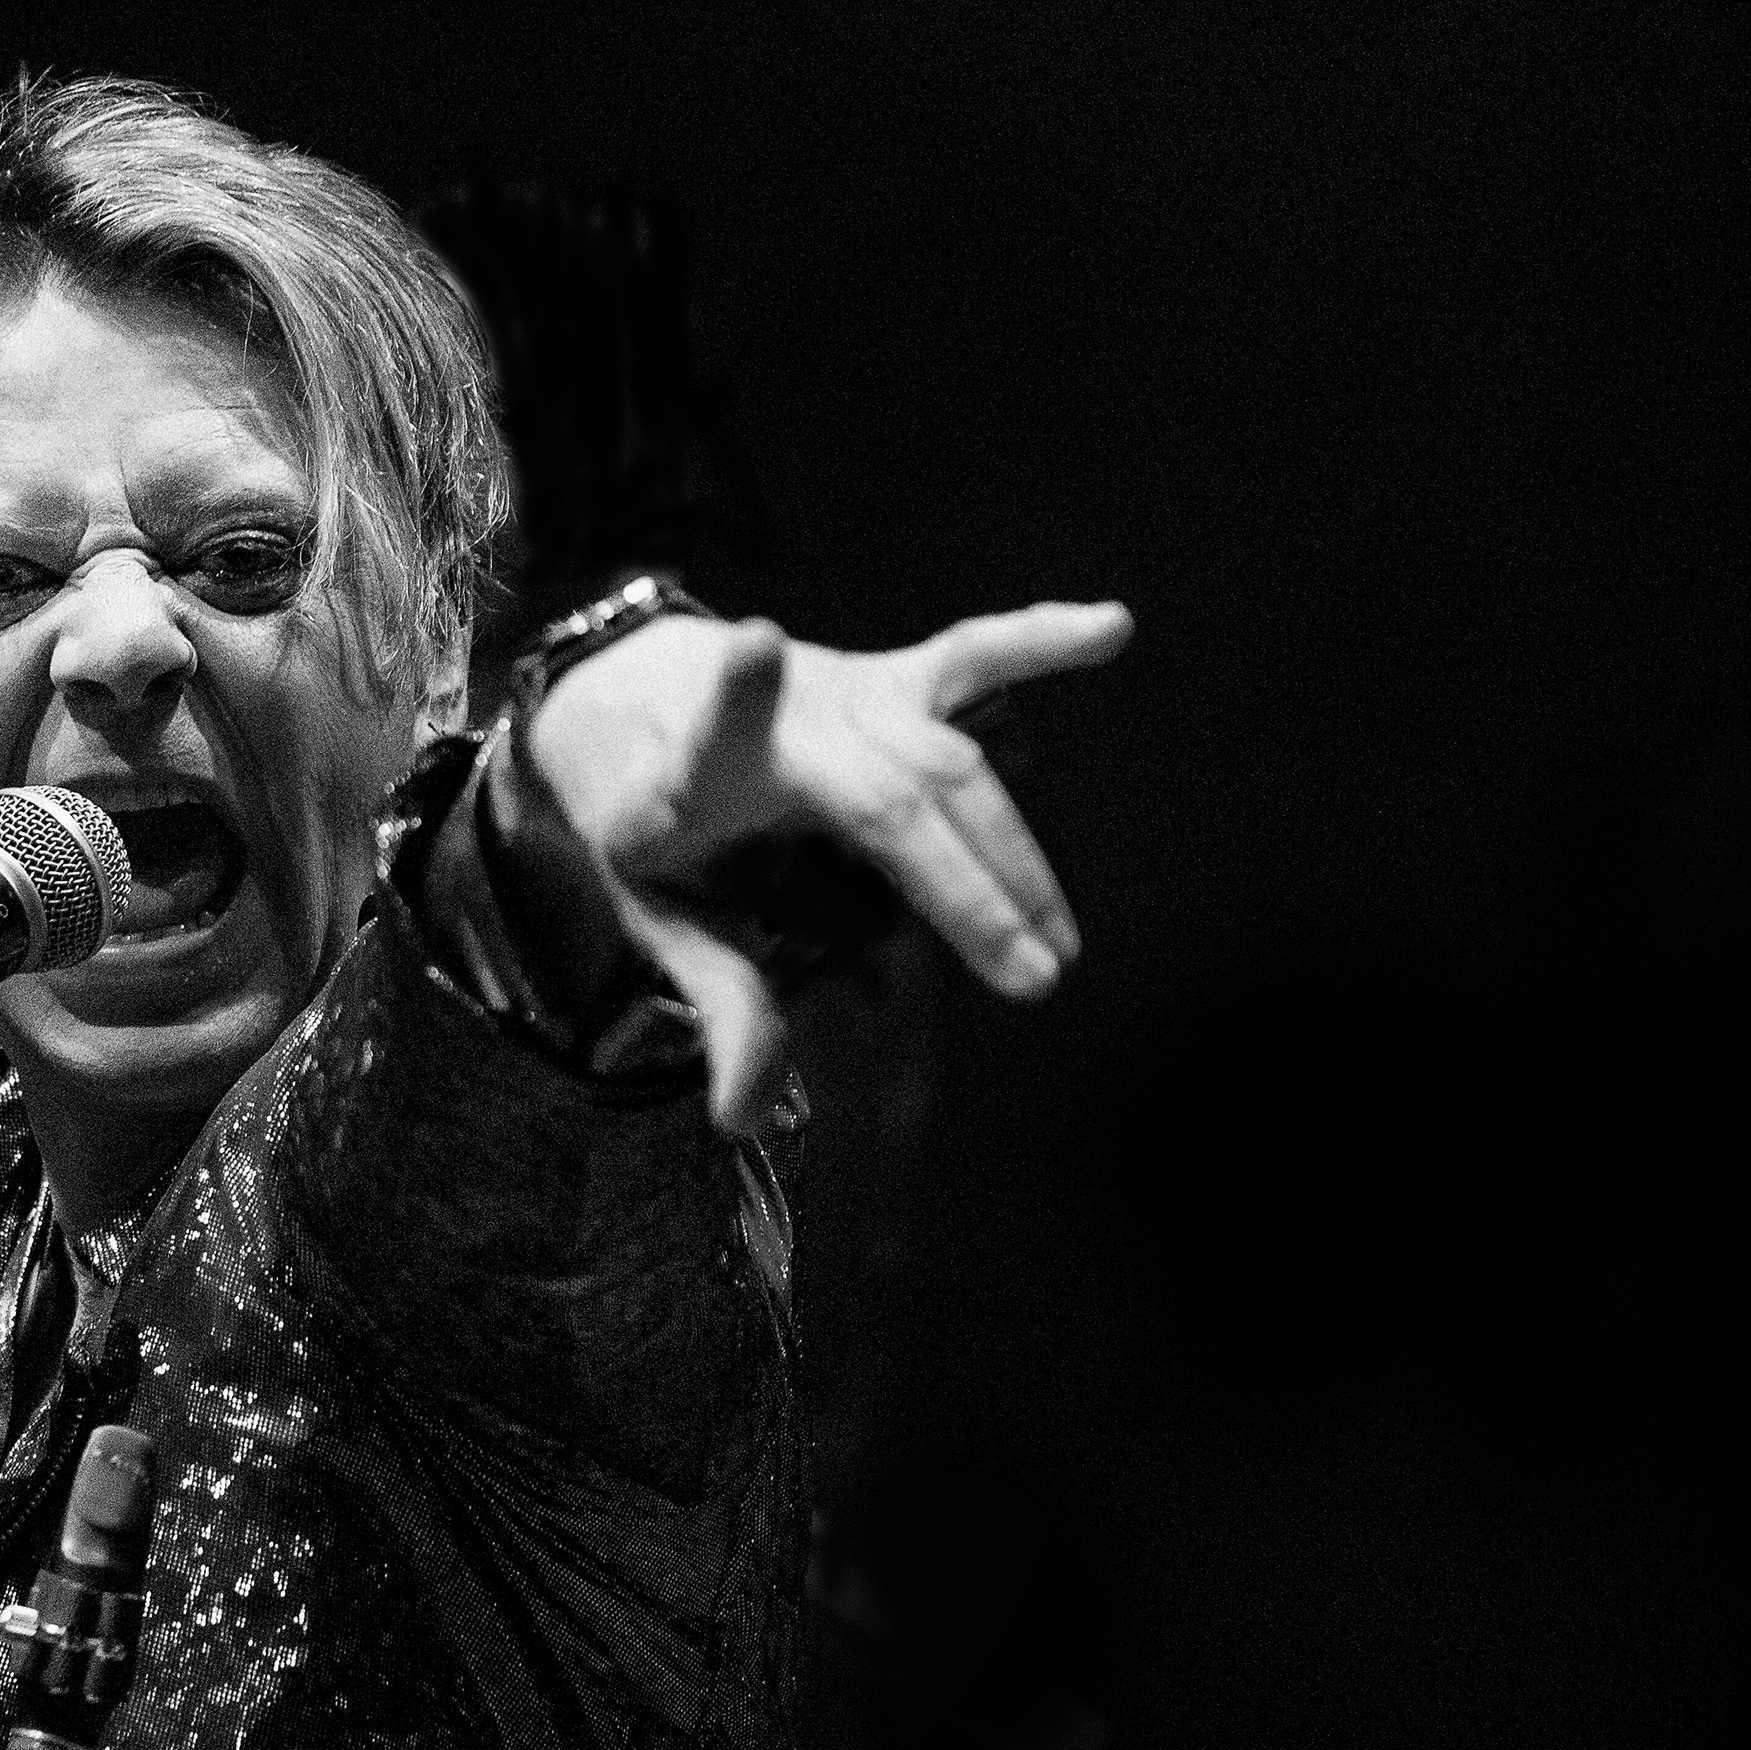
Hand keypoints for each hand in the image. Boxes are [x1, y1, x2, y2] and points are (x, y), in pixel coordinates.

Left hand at [520, 601, 1133, 1132]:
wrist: (639, 704)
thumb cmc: (654, 823)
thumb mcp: (661, 913)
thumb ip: (721, 1001)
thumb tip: (740, 1121)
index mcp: (712, 761)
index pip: (728, 735)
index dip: (740, 694)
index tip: (753, 644)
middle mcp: (794, 714)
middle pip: (899, 795)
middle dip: (971, 883)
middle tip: (1035, 977)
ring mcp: (853, 689)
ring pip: (955, 762)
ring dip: (1015, 853)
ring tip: (1058, 943)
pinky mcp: (897, 677)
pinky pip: (977, 656)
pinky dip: (1042, 640)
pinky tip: (1111, 628)